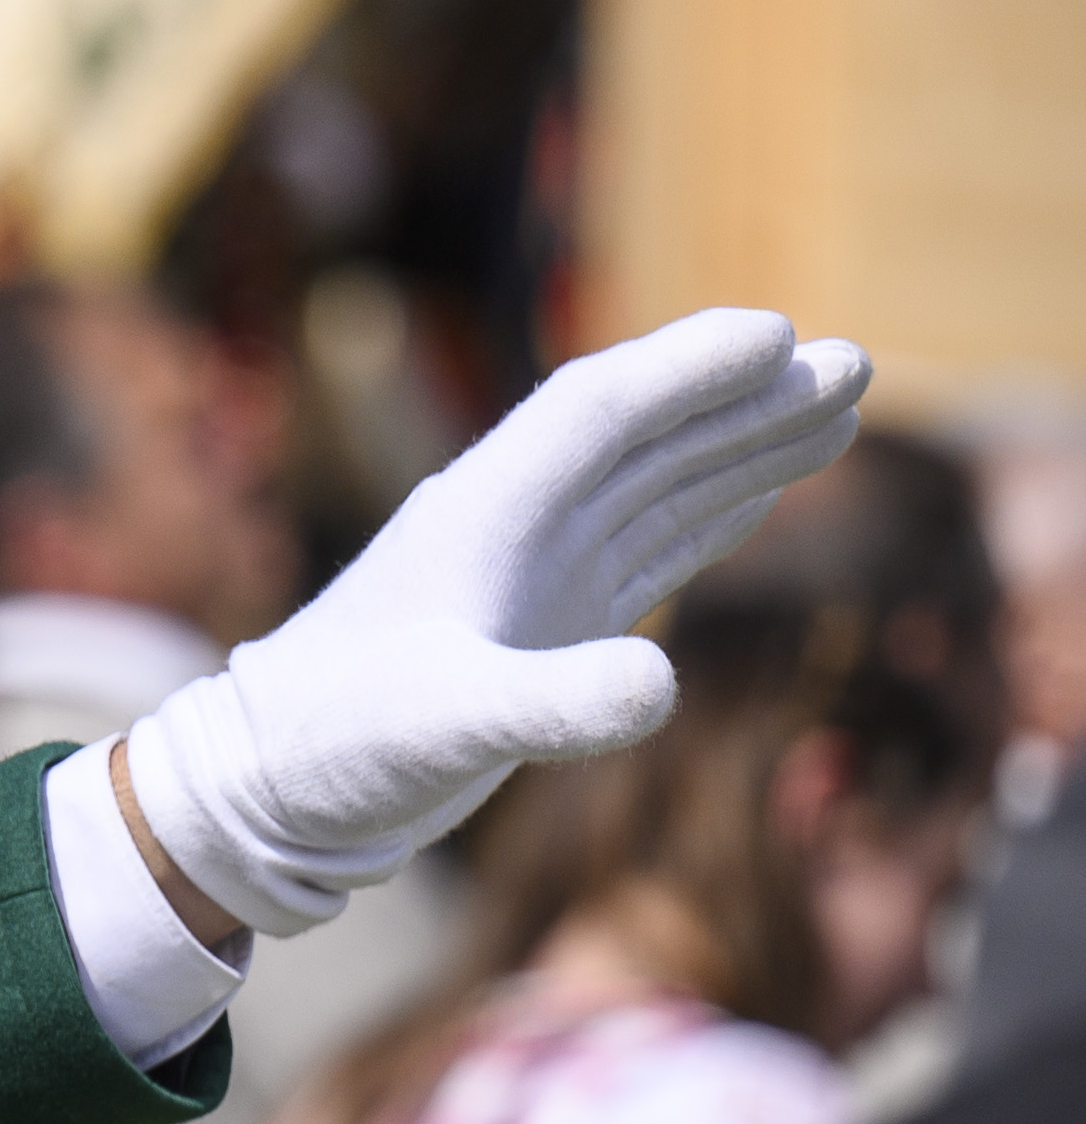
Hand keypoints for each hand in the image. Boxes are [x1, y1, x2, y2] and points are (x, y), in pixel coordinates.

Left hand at [127, 308, 868, 932]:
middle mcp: (510, 525)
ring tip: (837, 405)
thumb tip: (660, 682)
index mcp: (483, 515)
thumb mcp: (446, 729)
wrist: (267, 788)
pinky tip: (757, 493)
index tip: (779, 335)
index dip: (686, 371)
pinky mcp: (538, 621)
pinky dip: (708, 511)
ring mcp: (527, 571)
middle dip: (745, 397)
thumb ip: (551, 704)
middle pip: (645, 435)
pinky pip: (643, 543)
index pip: (597, 412)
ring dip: (742, 445)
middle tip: (856, 360)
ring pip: (653, 482)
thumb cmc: (338, 748)